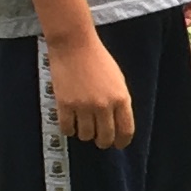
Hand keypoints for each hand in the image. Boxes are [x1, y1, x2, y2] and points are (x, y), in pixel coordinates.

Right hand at [48, 30, 134, 148]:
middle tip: (99, 139)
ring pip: (86, 136)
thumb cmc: (98, 59)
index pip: (126, 131)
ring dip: (85, 134)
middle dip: (103, 141)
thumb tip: (118, 124)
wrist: (74, 45)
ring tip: (83, 126)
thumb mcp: (118, 80)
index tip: (118, 145)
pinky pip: (67, 128)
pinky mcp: (65, 104)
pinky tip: (70, 123)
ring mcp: (83, 106)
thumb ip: (119, 102)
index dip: (122, 142)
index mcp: (121, 99)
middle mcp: (104, 106)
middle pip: (105, 137)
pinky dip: (69, 129)